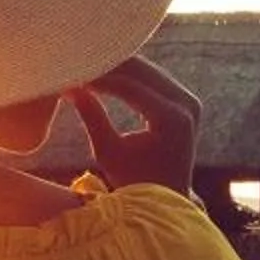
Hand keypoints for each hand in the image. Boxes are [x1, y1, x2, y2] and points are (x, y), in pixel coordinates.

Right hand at [68, 56, 201, 195]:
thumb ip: (92, 117)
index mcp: (171, 118)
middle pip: (142, 72)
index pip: (129, 87)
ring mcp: (189, 101)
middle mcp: (187, 105)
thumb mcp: (108, 152)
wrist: (166, 198)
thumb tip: (70, 87)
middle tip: (78, 61)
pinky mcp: (185, 101)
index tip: (72, 73)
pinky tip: (106, 72)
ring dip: (119, 68)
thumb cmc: (134, 182)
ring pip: (148, 71)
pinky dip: (130, 77)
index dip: (97, 78)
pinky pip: (154, 80)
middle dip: (109, 66)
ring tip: (88, 66)